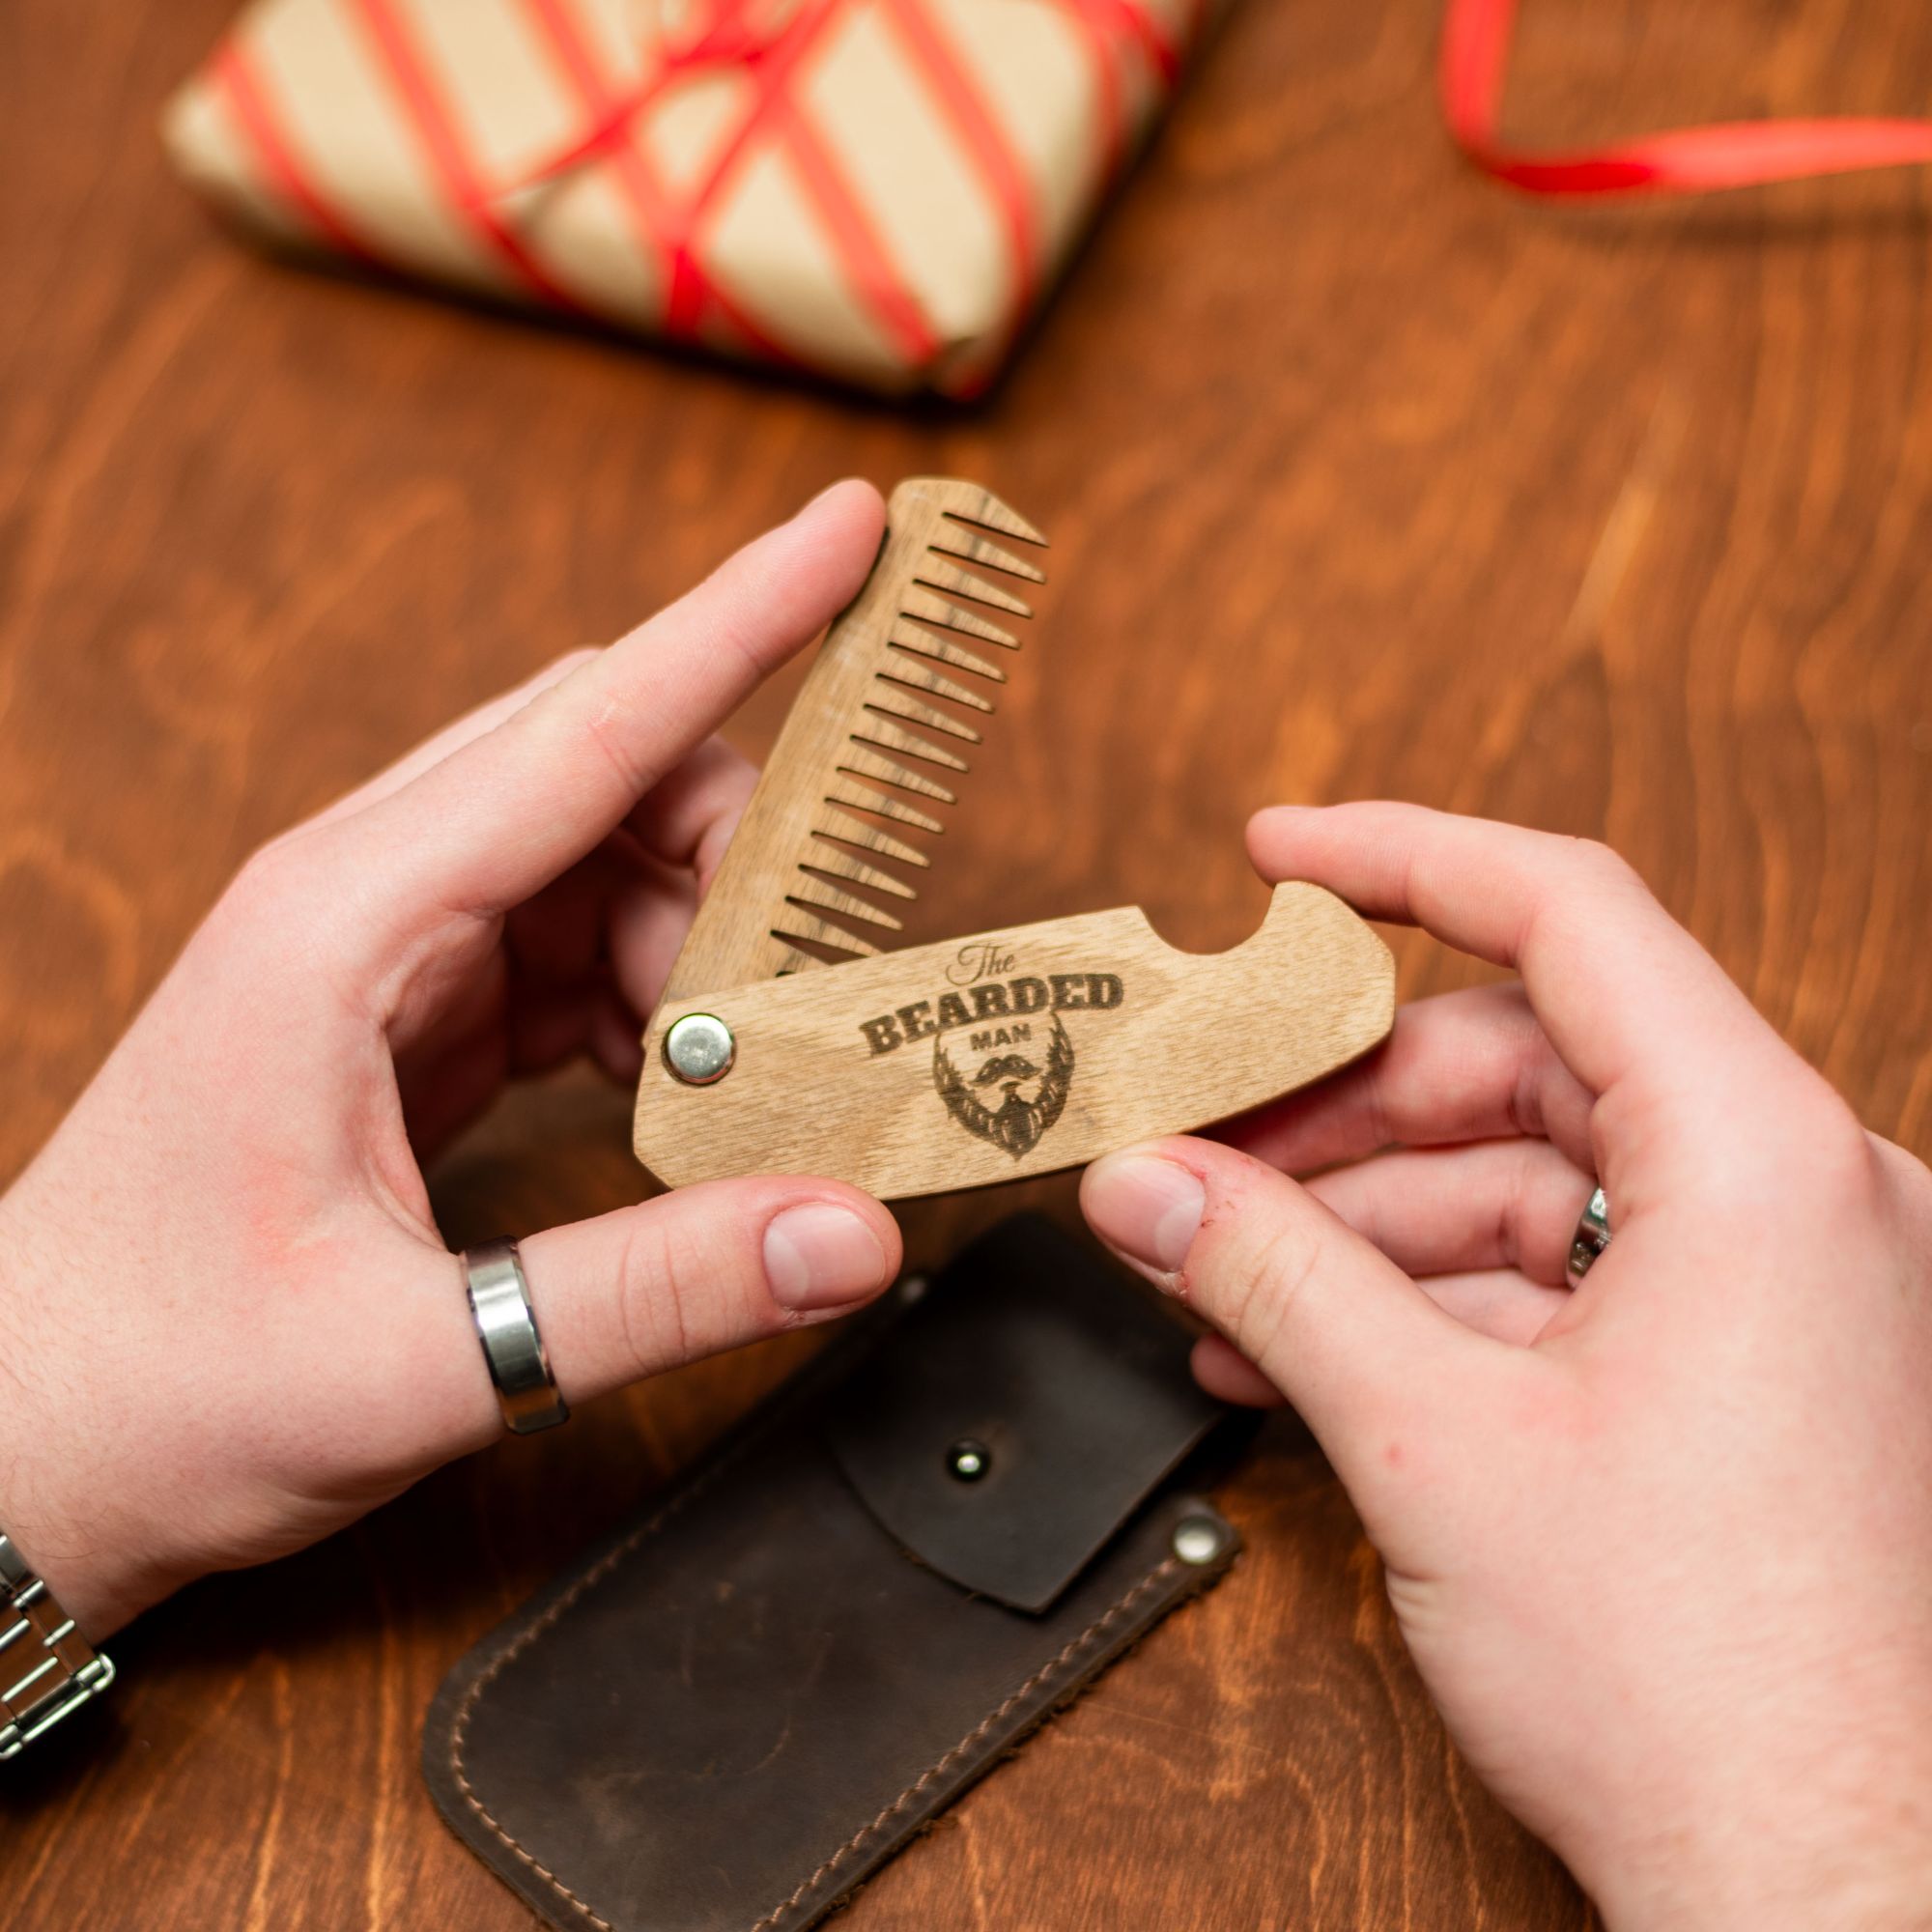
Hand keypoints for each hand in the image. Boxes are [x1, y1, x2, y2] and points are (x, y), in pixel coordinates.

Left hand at [0, 481, 902, 1638]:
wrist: (24, 1440)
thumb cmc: (161, 1386)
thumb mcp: (417, 1360)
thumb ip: (650, 1289)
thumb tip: (850, 1229)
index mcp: (341, 923)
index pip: (585, 727)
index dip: (736, 619)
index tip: (851, 529)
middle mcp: (365, 898)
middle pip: (607, 766)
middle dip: (747, 837)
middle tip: (835, 953)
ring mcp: (388, 947)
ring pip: (605, 858)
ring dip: (708, 942)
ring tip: (739, 1077)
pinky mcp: (411, 1009)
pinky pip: (578, 947)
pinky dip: (660, 1002)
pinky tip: (672, 1091)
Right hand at [1081, 803, 1931, 1929]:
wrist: (1833, 1899)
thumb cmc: (1708, 1692)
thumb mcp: (1437, 1443)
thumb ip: (1275, 1277)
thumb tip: (1147, 1183)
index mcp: (1760, 1159)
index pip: (1568, 913)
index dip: (1402, 853)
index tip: (1273, 849)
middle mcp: (1797, 1197)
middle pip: (1520, 1061)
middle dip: (1338, 1106)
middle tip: (1198, 1143)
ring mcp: (1780, 1285)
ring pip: (1527, 1177)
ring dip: (1361, 1220)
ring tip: (1219, 1276)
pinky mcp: (1747, 1365)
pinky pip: (1562, 1273)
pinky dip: (1429, 1294)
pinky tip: (1305, 1345)